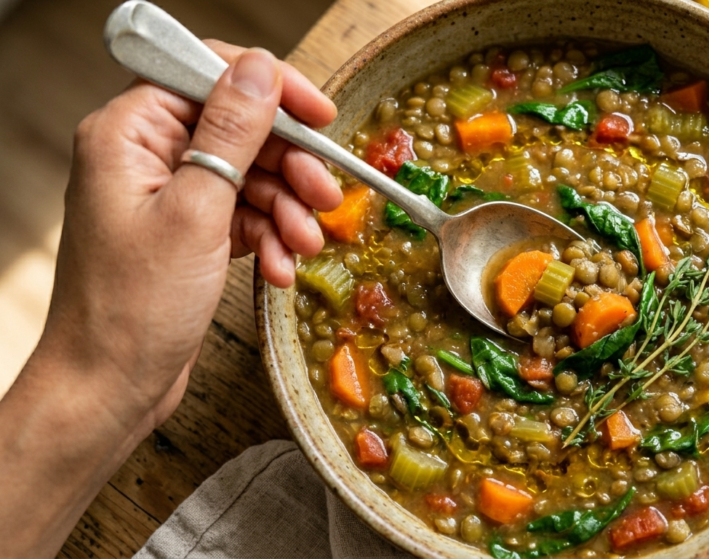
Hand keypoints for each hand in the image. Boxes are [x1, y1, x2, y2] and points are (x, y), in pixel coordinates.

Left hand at [0, 42, 339, 557]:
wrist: (111, 388)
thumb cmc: (134, 307)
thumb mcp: (196, 212)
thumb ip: (232, 134)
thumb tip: (260, 68)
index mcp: (129, 133)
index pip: (209, 75)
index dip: (271, 89)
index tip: (322, 115)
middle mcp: (146, 156)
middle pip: (240, 130)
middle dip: (289, 165)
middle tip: (327, 197)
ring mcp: (169, 195)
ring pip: (250, 175)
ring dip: (287, 209)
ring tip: (305, 246)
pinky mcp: (189, 232)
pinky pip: (245, 215)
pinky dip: (271, 237)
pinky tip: (281, 269)